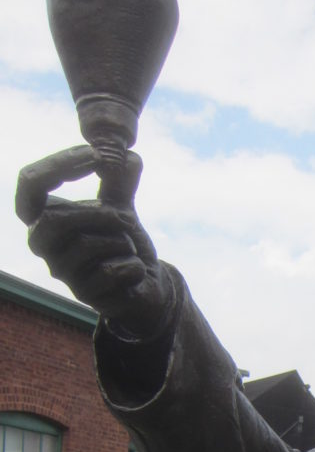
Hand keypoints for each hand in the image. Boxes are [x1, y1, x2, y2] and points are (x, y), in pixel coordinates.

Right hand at [16, 146, 170, 337]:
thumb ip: (121, 184)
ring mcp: (65, 275)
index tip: (95, 154)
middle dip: (97, 213)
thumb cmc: (123, 246)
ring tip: (129, 249)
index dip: (58, 166)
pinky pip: (112, 272)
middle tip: (126, 217)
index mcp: (47, 219)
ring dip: (121, 241)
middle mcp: (47, 247)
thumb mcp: (121, 209)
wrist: (146, 287)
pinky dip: (133, 266)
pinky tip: (135, 273)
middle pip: (54, 220)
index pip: (31, 185)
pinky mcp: (87, 297)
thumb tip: (130, 157)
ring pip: (88, 245)